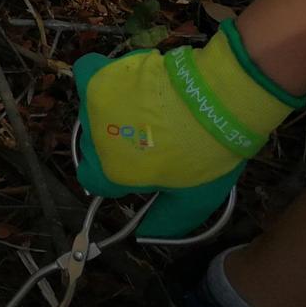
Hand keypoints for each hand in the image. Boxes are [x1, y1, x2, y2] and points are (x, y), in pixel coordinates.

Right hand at [74, 25, 303, 230]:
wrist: (217, 97)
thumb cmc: (207, 151)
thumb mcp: (196, 198)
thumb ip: (168, 221)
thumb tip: (145, 235)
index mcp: (114, 172)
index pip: (95, 181)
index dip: (116, 180)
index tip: (138, 173)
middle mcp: (95, 138)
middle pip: (93, 147)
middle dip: (115, 147)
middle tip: (150, 143)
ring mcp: (94, 102)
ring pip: (92, 113)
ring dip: (109, 114)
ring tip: (145, 110)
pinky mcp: (102, 71)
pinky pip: (88, 73)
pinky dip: (99, 78)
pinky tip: (120, 82)